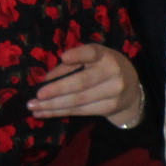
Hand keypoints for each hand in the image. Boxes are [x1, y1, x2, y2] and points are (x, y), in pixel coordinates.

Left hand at [29, 43, 143, 124]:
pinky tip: (43, 113)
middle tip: (37, 95)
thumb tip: (46, 79)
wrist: (131, 90)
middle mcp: (112, 72)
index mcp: (105, 56)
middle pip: (82, 83)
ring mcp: (113, 92)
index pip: (92, 53)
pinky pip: (81, 111)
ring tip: (33, 107)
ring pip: (79, 100)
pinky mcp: (109, 108)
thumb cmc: (104, 69)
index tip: (63, 57)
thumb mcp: (93, 60)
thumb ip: (71, 65)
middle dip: (58, 90)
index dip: (78, 55)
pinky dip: (60, 112)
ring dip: (53, 105)